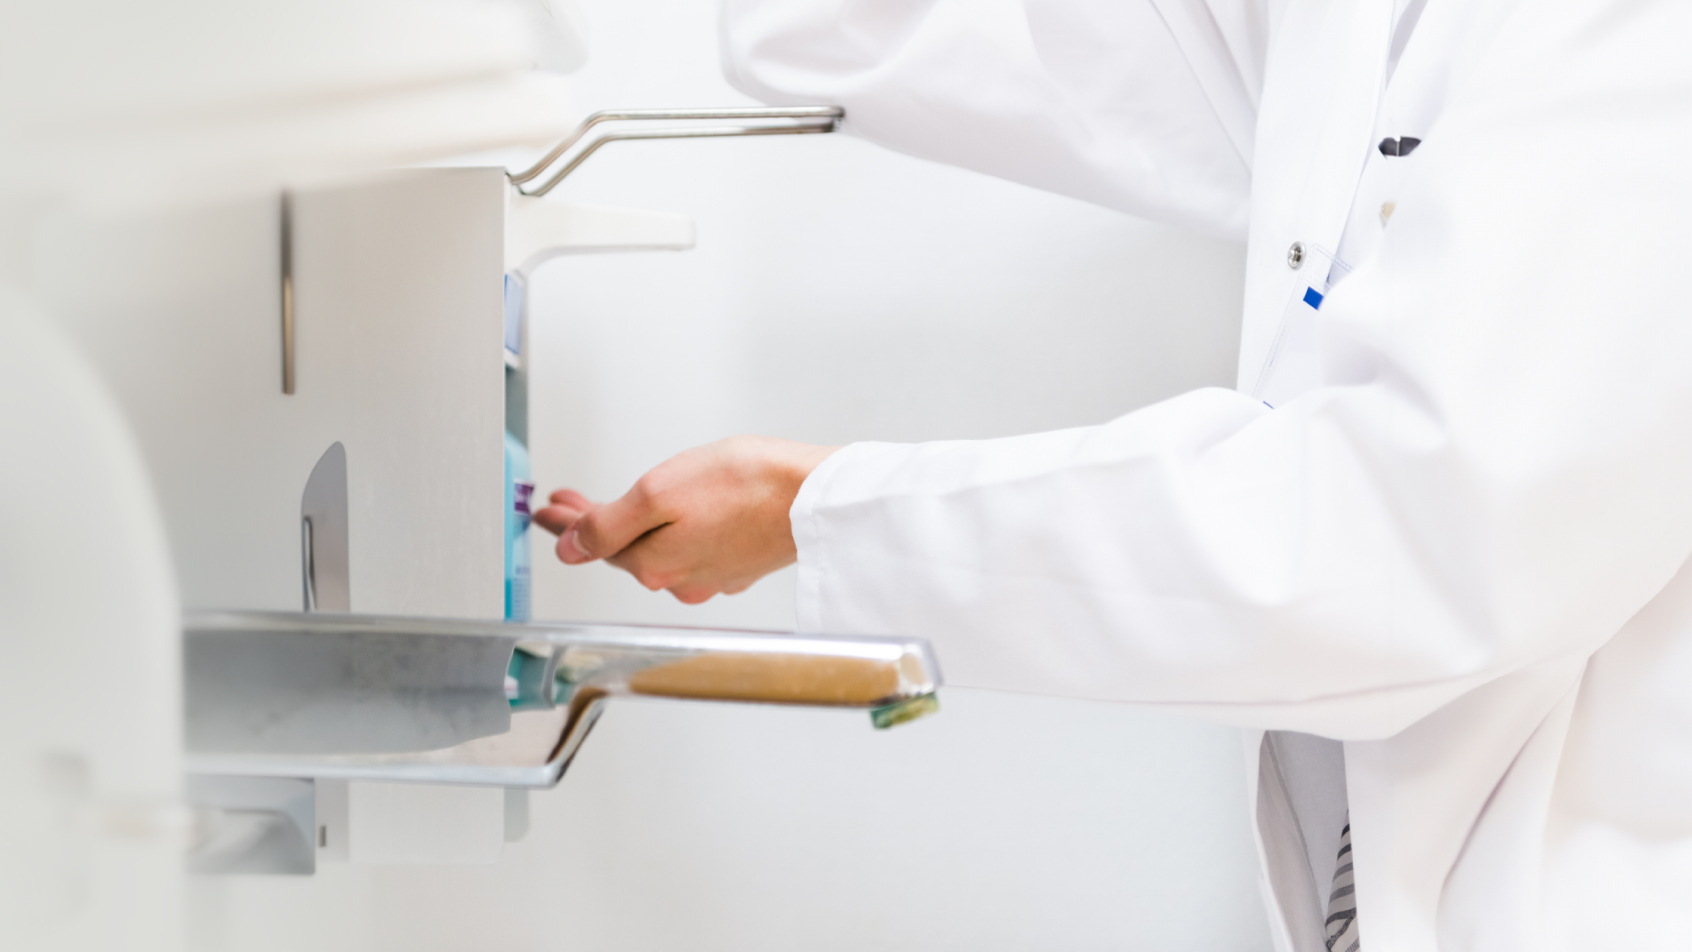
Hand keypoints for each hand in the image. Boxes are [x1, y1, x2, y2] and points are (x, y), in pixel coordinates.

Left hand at [532, 435, 838, 603]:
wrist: (816, 495)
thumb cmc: (747, 486)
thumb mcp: (659, 493)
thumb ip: (608, 523)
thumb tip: (569, 548)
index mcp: (654, 564)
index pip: (594, 545)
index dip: (565, 523)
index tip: (545, 509)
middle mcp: (681, 579)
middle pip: (624, 549)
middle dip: (593, 524)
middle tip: (567, 502)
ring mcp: (714, 574)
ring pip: (659, 549)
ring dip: (632, 527)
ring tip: (613, 504)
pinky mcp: (741, 562)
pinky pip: (692, 548)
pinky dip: (674, 529)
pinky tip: (676, 515)